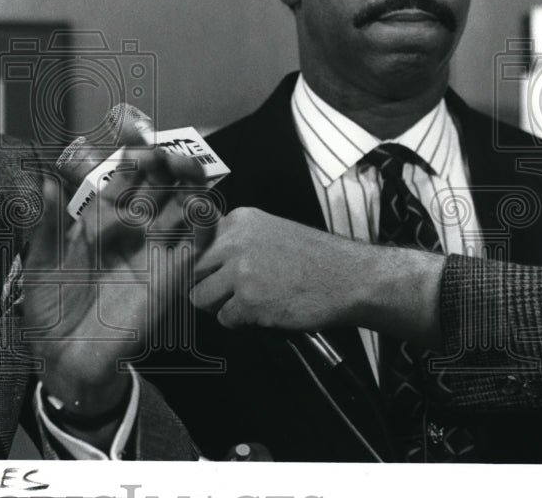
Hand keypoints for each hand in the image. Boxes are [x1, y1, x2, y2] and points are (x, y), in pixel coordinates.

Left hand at [21, 132, 216, 444]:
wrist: (67, 356)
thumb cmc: (50, 307)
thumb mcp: (40, 262)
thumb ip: (45, 223)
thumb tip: (43, 180)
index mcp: (100, 218)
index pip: (124, 176)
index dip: (132, 155)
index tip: (134, 138)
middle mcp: (131, 228)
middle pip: (159, 183)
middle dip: (165, 162)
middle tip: (163, 151)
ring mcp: (154, 250)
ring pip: (183, 205)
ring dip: (188, 184)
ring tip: (184, 167)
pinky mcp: (172, 276)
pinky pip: (196, 244)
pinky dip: (202, 222)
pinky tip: (198, 206)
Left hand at [190, 207, 443, 344]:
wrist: (351, 278)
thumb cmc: (315, 259)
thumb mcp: (269, 230)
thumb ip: (234, 239)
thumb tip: (197, 257)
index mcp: (239, 220)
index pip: (193, 241)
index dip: (197, 262)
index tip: (204, 272)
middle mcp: (235, 242)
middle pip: (190, 270)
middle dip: (204, 284)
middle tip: (224, 293)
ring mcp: (242, 272)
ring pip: (200, 297)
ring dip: (219, 306)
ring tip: (246, 303)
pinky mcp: (251, 302)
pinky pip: (224, 318)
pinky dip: (240, 322)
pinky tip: (262, 312)